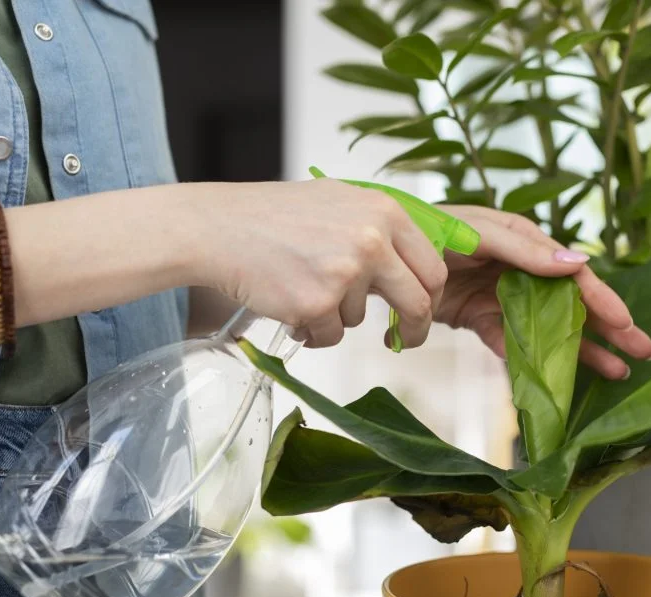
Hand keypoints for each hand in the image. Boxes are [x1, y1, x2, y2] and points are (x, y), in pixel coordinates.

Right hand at [198, 180, 446, 347]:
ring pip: (359, 319)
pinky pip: (329, 335)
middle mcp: (372, 240)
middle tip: (401, 340)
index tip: (420, 313)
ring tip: (299, 287)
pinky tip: (286, 303)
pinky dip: (310, 330)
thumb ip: (379, 228)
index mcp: (384, 212)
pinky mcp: (317, 303)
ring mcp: (346, 273)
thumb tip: (414, 264)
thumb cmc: (273, 216)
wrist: (218, 227)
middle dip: (413, 329)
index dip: (430, 297)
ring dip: (334, 316)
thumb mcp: (339, 202)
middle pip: (417, 302)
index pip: (432, 267)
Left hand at [434, 205, 650, 379]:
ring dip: (581, 349)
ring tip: (616, 372)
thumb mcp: (479, 235)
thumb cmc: (432, 230)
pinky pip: (514, 344)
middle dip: (608, 328)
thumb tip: (577, 262)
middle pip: (572, 303)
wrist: (385, 254)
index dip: (602, 299)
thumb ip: (524, 249)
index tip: (626, 323)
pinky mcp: (481, 320)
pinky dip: (534, 361)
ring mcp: (503, 298)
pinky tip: (561, 379)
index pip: (574, 274)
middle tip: (643, 352)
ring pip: (550, 328)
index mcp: (526, 243)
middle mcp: (521, 271)